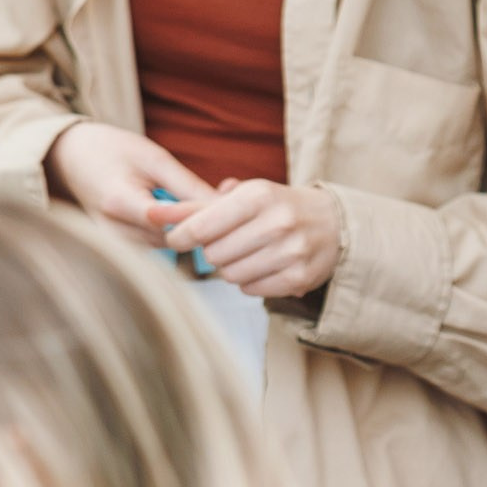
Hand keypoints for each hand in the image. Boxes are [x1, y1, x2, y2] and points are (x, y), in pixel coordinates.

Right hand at [43, 121, 215, 244]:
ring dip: (190, 226)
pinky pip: (157, 244)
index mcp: (118, 202)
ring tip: (209, 196)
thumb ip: (186, 185)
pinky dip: (174, 228)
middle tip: (228, 190)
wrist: (70, 159)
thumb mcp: (152, 157)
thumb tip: (224, 207)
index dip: (200, 213)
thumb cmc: (112, 150)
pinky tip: (184, 206)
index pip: (170, 220)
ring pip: (169, 244)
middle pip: (173, 237)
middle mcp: (114, 231)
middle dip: (201, 219)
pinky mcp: (120, 248)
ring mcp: (114, 243)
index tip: (228, 196)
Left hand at [157, 178, 342, 298]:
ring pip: (230, 275)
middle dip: (212, 250)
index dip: (182, 236)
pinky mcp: (299, 278)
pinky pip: (251, 290)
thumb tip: (153, 214)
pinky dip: (248, 281)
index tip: (176, 239)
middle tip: (225, 242)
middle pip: (214, 254)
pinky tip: (261, 266)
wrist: (332, 223)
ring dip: (229, 267)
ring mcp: (291, 252)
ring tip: (245, 253)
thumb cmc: (275, 206)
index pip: (203, 226)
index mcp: (259, 196)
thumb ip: (195, 206)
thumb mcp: (241, 196)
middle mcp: (278, 223)